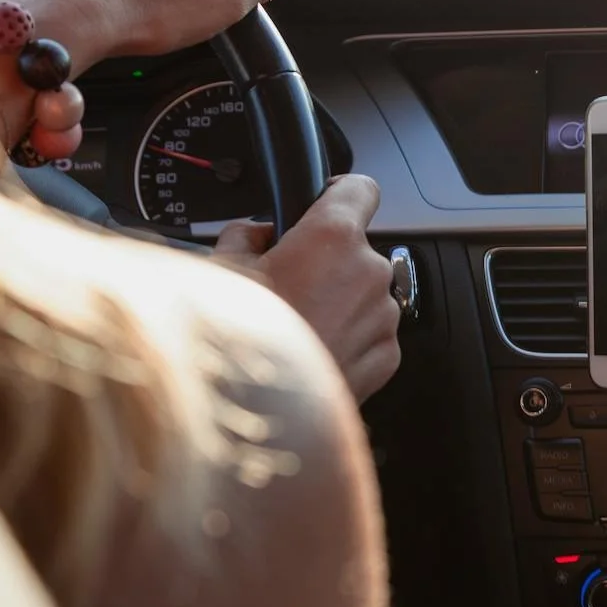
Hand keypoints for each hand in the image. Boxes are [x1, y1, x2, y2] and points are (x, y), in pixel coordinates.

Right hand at [213, 175, 401, 403]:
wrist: (255, 418)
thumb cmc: (237, 344)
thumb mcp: (220, 271)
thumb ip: (244, 236)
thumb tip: (254, 234)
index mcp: (333, 237)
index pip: (359, 188)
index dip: (338, 192)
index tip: (324, 201)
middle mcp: (368, 272)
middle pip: (354, 249)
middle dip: (324, 261)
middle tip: (284, 285)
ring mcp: (382, 317)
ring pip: (362, 294)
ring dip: (336, 302)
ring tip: (293, 327)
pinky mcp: (386, 357)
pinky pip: (368, 334)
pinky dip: (345, 338)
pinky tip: (308, 351)